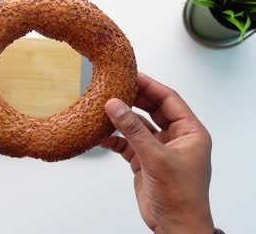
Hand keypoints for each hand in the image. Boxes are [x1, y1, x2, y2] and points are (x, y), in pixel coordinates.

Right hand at [102, 73, 214, 233]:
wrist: (175, 225)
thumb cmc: (181, 197)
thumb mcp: (156, 158)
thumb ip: (133, 130)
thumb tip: (116, 106)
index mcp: (190, 132)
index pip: (169, 100)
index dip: (150, 86)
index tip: (132, 75)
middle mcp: (175, 138)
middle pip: (153, 110)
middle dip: (134, 99)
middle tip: (115, 87)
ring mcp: (159, 150)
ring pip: (138, 126)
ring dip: (122, 120)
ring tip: (105, 109)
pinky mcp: (145, 161)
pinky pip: (128, 144)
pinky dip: (115, 140)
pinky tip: (103, 136)